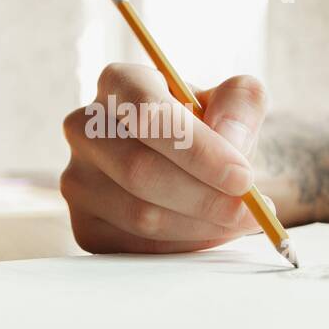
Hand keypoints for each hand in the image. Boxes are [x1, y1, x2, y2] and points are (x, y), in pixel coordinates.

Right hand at [60, 64, 269, 253]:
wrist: (195, 168)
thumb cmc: (211, 128)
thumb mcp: (236, 102)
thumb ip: (242, 104)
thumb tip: (229, 140)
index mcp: (118, 83)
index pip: (146, 113)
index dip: (197, 149)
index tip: (242, 176)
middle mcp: (84, 128)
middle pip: (140, 169)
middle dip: (205, 196)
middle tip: (250, 208)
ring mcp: (77, 179)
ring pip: (140, 213)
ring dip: (201, 225)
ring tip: (239, 219)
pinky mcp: (84, 225)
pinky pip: (136, 246)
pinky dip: (184, 245)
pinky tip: (210, 231)